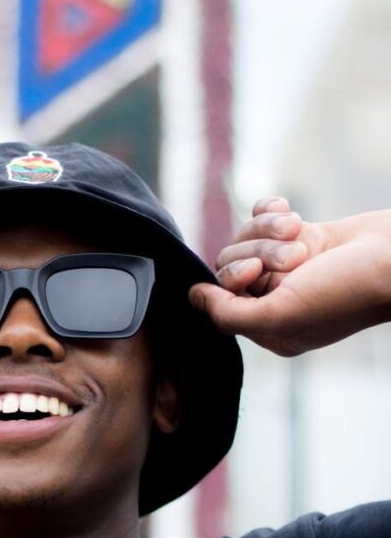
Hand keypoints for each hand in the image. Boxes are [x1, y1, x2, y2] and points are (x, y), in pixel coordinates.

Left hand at [189, 197, 390, 354]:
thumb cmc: (344, 293)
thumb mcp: (280, 316)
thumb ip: (228, 314)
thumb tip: (193, 297)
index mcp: (270, 328)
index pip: (222, 298)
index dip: (233, 277)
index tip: (257, 271)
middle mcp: (276, 299)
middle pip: (232, 263)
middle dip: (258, 251)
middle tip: (294, 257)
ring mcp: (289, 267)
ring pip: (247, 236)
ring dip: (270, 229)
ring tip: (300, 234)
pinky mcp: (302, 236)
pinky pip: (263, 214)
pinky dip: (272, 209)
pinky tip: (290, 211)